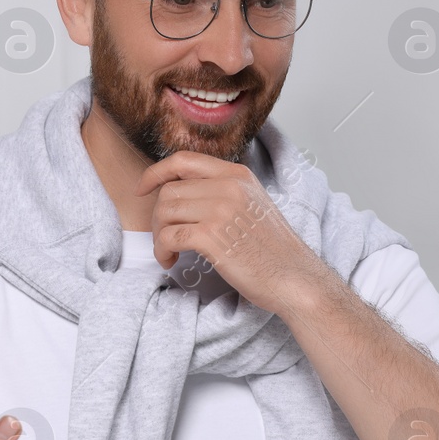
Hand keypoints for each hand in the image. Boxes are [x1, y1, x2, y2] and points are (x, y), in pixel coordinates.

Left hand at [134, 150, 327, 316]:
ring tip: (169, 252)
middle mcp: (228, 187)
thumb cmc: (274, 250)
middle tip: (165, 238)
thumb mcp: (253, 204)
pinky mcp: (212, 237)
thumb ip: (223, 192)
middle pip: (169, 191)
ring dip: (158, 236)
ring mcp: (220, 210)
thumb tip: (182, 194)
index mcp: (237, 175)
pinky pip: (169, 236)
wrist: (296, 278)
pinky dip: (162, 251)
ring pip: (164, 212)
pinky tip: (170, 262)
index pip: (183, 161)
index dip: (156, 173)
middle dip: (158, 217)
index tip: (142, 189)